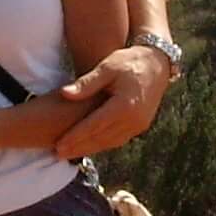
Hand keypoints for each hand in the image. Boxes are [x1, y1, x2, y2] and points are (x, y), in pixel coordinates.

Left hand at [51, 43, 172, 159]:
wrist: (157, 64)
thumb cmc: (128, 62)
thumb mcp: (106, 67)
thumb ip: (86, 83)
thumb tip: (64, 94)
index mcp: (124, 105)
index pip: (94, 126)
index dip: (75, 137)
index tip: (58, 144)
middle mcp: (134, 119)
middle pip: (101, 138)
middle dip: (79, 147)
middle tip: (58, 154)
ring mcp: (139, 125)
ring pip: (110, 142)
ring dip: (90, 149)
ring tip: (70, 154)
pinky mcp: (141, 126)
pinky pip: (119, 139)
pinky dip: (102, 144)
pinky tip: (89, 146)